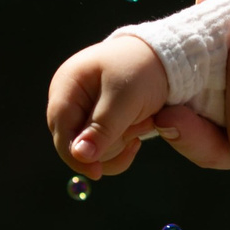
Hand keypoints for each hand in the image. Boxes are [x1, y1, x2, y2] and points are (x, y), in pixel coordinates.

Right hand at [45, 36, 182, 178]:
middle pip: (76, 143)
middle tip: (140, 123)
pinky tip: (139, 133)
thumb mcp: (125, 98)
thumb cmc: (144, 70)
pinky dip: (122, 144)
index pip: (61, 130)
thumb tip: (79, 156)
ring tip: (144, 120)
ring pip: (92, 148)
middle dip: (109, 143)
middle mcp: (69, 98)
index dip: (75, 155)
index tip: (98, 173)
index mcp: (67, 86)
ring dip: (120, 141)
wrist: (167, 57)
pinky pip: (103, 146)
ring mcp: (83, 109)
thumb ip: (102, 128)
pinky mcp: (99, 120)